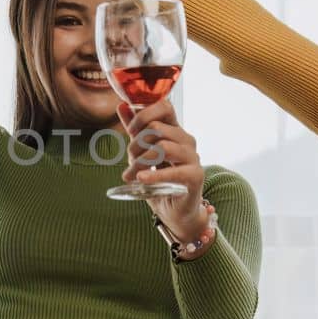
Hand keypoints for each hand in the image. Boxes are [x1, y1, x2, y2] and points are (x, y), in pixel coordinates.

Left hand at [120, 99, 211, 242]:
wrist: (174, 212)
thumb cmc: (159, 182)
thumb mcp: (142, 154)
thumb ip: (135, 131)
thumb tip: (122, 106)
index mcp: (175, 131)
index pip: (165, 106)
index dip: (144, 114)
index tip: (131, 131)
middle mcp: (186, 140)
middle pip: (156, 128)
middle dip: (136, 145)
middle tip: (129, 162)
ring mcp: (193, 157)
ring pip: (162, 146)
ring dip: (141, 161)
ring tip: (131, 175)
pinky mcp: (195, 175)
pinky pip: (172, 170)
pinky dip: (153, 175)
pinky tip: (141, 179)